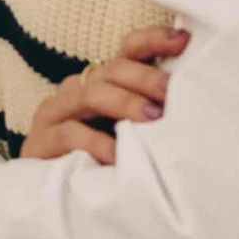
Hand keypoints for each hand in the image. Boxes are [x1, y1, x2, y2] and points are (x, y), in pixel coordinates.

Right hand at [22, 24, 187, 164]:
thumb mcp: (132, 133)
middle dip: (145, 78)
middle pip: (112, 70)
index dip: (153, 41)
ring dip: (125, 103)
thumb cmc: (103, 161)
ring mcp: (56, 112)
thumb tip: (196, 104)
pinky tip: (117, 156)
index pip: (128, 50)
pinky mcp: (41, 139)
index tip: (183, 40)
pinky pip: (70, 133)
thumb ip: (152, 115)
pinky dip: (96, 142)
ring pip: (91, 95)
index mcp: (103, 82)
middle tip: (170, 91)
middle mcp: (77, 88)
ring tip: (152, 118)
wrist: (50, 197)